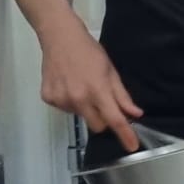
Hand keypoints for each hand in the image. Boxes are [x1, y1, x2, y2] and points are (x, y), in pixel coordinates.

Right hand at [39, 24, 142, 151]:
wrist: (59, 37)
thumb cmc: (89, 51)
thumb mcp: (110, 71)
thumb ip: (122, 96)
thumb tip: (135, 114)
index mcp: (97, 91)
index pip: (114, 120)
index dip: (125, 135)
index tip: (132, 147)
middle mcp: (78, 99)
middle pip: (97, 125)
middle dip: (104, 119)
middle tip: (102, 101)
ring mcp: (61, 100)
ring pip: (80, 116)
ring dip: (85, 108)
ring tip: (81, 85)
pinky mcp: (48, 98)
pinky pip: (65, 109)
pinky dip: (70, 102)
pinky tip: (68, 85)